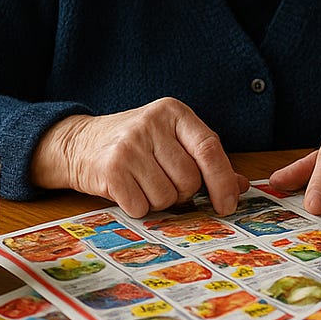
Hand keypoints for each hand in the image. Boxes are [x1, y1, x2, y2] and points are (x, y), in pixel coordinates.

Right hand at [31, 98, 248, 216]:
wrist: (79, 143)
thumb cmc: (137, 144)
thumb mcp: (172, 140)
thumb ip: (206, 160)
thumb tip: (241, 186)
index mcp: (174, 112)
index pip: (209, 148)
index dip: (222, 180)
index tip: (229, 204)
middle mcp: (151, 124)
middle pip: (189, 179)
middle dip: (183, 192)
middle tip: (165, 182)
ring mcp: (129, 146)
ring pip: (167, 196)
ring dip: (160, 201)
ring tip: (144, 184)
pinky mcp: (110, 169)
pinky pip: (141, 206)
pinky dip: (139, 207)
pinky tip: (128, 191)